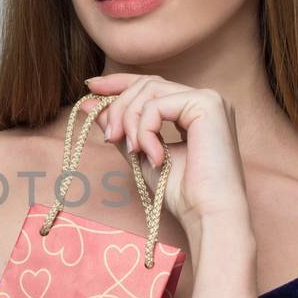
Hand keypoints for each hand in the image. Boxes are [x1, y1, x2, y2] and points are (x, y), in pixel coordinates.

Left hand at [83, 73, 250, 230]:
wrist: (208, 214)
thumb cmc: (182, 192)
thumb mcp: (141, 153)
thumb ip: (121, 127)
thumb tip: (88, 103)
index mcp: (193, 109)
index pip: (152, 84)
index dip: (120, 83)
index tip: (91, 89)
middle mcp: (204, 99)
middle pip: (147, 84)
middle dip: (119, 107)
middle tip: (109, 136)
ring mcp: (208, 99)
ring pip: (150, 91)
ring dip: (129, 120)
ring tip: (131, 150)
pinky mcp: (207, 105)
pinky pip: (157, 106)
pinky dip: (145, 131)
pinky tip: (152, 156)